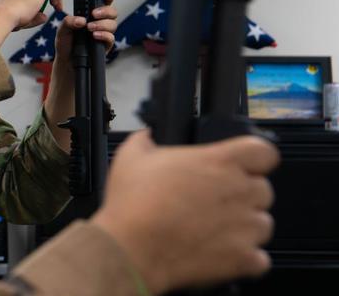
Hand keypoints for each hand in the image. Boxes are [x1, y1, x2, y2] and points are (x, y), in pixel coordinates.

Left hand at [54, 0, 117, 62]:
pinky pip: (111, 38)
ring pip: (113, 24)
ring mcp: (104, 33)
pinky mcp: (105, 45)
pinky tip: (95, 36)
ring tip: (90, 28)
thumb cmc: (66, 43)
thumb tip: (81, 20)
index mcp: (90, 15)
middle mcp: (100, 22)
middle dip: (105, 11)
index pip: (102, 3)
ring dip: (102, 24)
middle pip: (112, 12)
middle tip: (94, 14)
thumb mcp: (63, 30)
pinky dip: (104, 35)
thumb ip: (69, 21)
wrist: (66, 61)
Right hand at [92, 131, 278, 294]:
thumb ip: (146, 139)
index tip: (243, 164)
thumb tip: (147, 136)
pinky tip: (220, 251)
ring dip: (245, 226)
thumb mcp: (131, 156)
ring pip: (263, 223)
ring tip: (215, 228)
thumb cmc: (133, 204)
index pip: (263, 151)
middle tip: (215, 200)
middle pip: (263, 189)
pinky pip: (259, 258)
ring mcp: (245, 226)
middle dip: (243, 194)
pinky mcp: (243, 258)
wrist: (131, 248)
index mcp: (219, 161)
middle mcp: (239, 191)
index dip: (254, 158)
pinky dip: (245, 257)